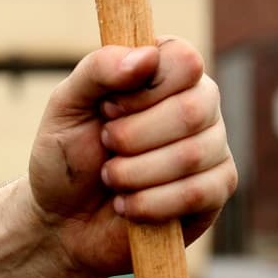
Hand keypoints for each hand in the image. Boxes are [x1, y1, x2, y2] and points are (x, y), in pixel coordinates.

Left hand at [27, 37, 237, 277]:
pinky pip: (200, 193)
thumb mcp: (65, 107)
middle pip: (193, 110)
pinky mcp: (215, 190)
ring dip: (134, 174)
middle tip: (105, 147)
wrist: (62, 220)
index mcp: (164, 74)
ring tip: (111, 178)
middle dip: (131, 138)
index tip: (107, 108)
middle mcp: (197, 104)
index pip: (184, 61)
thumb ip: (97, 70)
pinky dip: (151, 203)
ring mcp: (212, 147)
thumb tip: (147, 56)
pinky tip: (128, 206)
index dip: (141, 91)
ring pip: (193, 155)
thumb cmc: (65, 158)